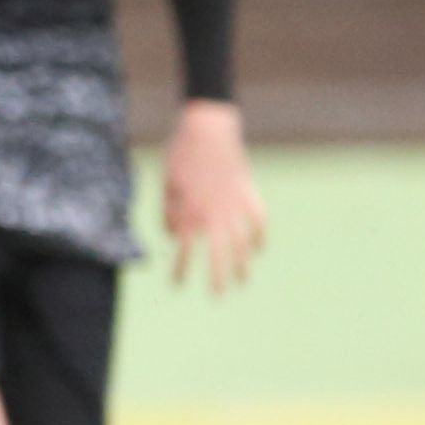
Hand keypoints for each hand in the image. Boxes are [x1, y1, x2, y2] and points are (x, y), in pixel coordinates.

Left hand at [161, 98, 263, 295]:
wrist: (208, 127)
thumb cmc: (181, 154)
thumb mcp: (166, 183)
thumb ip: (169, 213)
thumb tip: (176, 237)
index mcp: (190, 209)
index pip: (186, 248)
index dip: (181, 269)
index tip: (177, 284)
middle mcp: (214, 211)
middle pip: (219, 252)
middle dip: (217, 276)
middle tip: (217, 296)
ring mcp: (235, 202)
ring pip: (242, 241)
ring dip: (242, 263)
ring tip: (241, 280)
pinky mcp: (248, 191)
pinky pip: (258, 220)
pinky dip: (259, 235)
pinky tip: (258, 248)